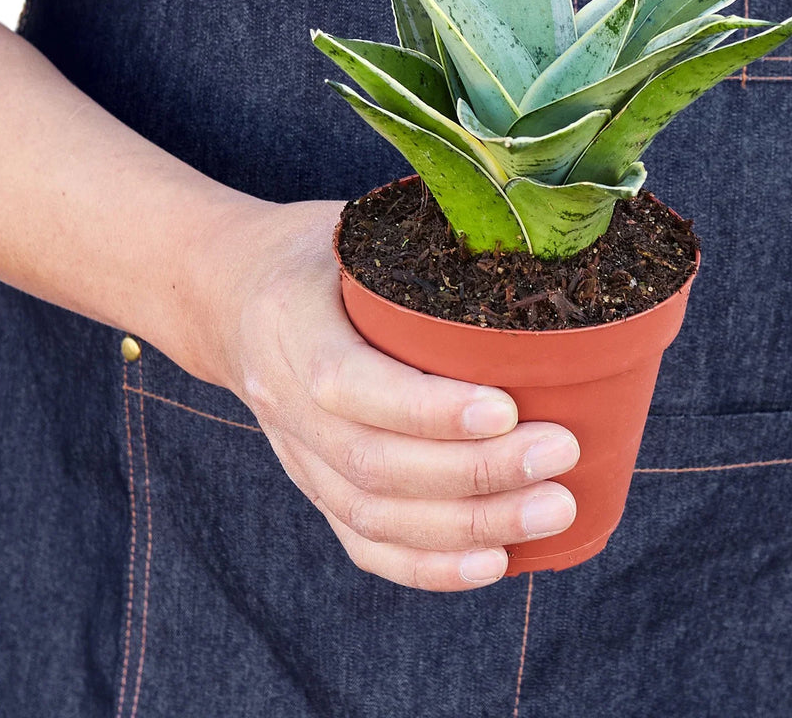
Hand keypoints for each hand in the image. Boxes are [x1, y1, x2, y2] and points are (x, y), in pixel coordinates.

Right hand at [196, 199, 580, 591]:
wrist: (231, 296)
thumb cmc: (313, 254)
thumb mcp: (352, 225)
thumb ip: (418, 239)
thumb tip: (532, 246)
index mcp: (291, 324)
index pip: (350, 384)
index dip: (427, 409)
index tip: (507, 407)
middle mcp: (284, 401)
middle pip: (374, 464)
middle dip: (476, 472)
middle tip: (560, 453)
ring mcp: (296, 453)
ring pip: (375, 514)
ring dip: (470, 526)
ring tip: (553, 509)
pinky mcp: (314, 485)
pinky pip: (365, 543)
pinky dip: (429, 565)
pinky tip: (494, 562)